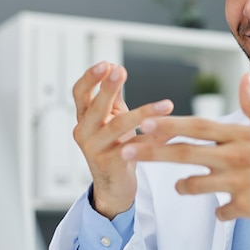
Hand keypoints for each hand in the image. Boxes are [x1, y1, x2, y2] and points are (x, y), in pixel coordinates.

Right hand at [72, 62, 173, 219]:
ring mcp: (94, 150)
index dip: (90, 78)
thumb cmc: (114, 147)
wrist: (114, 185)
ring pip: (117, 127)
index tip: (106, 63)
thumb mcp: (112, 118)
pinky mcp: (110, 165)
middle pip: (95, 107)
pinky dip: (153, 138)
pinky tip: (169, 131)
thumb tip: (115, 68)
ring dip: (143, 113)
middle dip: (107, 88)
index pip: (80, 93)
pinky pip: (134, 148)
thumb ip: (113, 96)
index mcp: (84, 118)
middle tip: (120, 71)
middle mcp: (84, 133)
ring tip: (166, 104)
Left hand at [120, 74, 249, 230]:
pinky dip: (219, 210)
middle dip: (151, 152)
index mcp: (243, 134)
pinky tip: (223, 210)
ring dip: (183, 185)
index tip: (145, 123)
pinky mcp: (246, 206)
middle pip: (185, 153)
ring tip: (181, 185)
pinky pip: (219, 210)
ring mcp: (240, 182)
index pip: (198, 126)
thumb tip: (242, 78)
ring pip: (196, 183)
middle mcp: (237, 156)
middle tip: (126, 151)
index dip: (169, 125)